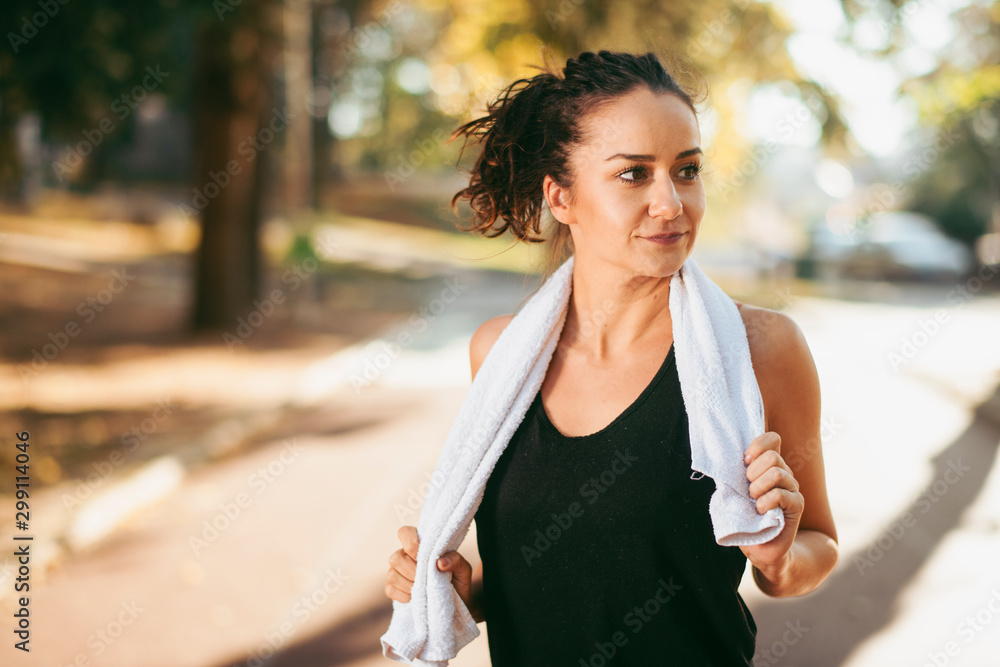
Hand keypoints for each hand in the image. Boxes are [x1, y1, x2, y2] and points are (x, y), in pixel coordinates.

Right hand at [385, 525, 480, 620]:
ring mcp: (397, 572)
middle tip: (427, 579)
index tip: (424, 557)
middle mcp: (405, 556)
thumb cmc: (457, 582)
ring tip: (423, 590)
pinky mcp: (392, 589)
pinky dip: (403, 596)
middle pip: (396, 557)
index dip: (410, 543)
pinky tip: (415, 598)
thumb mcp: (463, 570)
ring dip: (409, 585)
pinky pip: (390, 590)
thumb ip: (456, 560)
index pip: (405, 533)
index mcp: (420, 545)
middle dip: (412, 571)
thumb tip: (440, 562)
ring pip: (391, 574)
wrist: (455, 604)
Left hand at [739, 432, 803, 582]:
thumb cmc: (745, 519)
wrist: (761, 549)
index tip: (744, 462)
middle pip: (772, 456)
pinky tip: (760, 511)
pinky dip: (765, 503)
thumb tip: (723, 456)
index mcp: (769, 466)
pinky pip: (781, 494)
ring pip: (777, 473)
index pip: (772, 439)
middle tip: (748, 490)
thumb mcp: (735, 492)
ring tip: (753, 502)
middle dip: (753, 472)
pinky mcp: (797, 505)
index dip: (757, 446)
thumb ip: (734, 474)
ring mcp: (793, 489)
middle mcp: (784, 473)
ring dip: (758, 488)